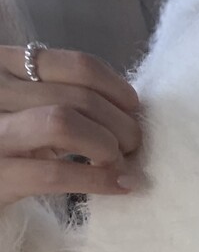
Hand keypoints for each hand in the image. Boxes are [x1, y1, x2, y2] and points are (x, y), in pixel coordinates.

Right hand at [0, 45, 142, 206]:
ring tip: (121, 165)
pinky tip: (119, 186)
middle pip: (81, 97)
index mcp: (4, 66)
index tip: (132, 111)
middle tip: (132, 148)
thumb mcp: (29, 111)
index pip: (78, 66)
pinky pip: (56, 173)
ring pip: (65, 123)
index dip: (117, 90)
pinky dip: (97, 180)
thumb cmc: (9, 149)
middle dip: (120, 124)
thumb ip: (62, 99)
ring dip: (108, 147)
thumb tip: (127, 109)